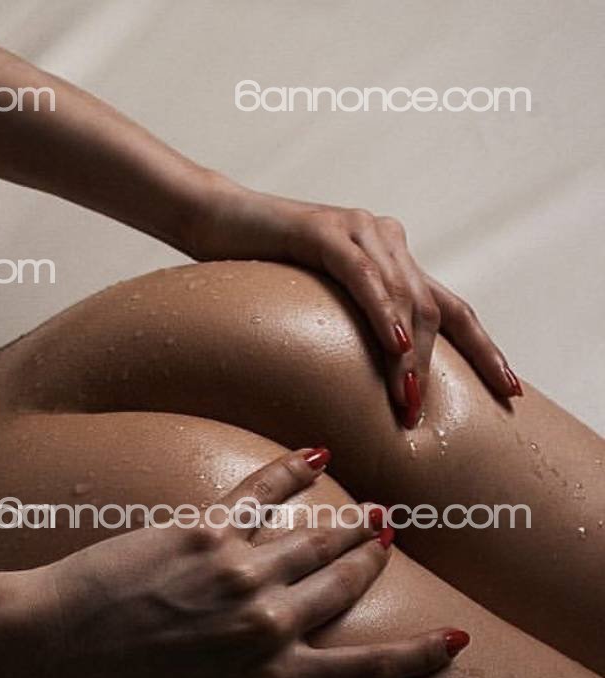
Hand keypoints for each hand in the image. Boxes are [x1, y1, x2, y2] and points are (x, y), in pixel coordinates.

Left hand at [37, 448, 469, 677]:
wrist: (58, 637)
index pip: (363, 671)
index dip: (418, 657)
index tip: (453, 640)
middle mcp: (266, 621)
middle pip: (343, 589)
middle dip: (373, 567)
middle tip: (390, 544)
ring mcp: (240, 570)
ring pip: (316, 542)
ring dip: (350, 528)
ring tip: (374, 515)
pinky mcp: (207, 530)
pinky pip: (262, 493)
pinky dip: (294, 471)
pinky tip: (318, 455)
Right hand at [186, 176, 522, 426]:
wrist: (209, 221)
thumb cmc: (255, 271)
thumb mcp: (314, 306)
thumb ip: (349, 327)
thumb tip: (369, 384)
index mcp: (391, 259)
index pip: (451, 308)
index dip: (485, 349)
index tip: (509, 389)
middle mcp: (386, 239)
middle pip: (438, 307)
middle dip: (447, 365)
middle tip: (423, 415)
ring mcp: (359, 230)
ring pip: (405, 297)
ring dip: (409, 356)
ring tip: (404, 400)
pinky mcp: (324, 231)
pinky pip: (363, 276)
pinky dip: (382, 312)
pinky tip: (395, 346)